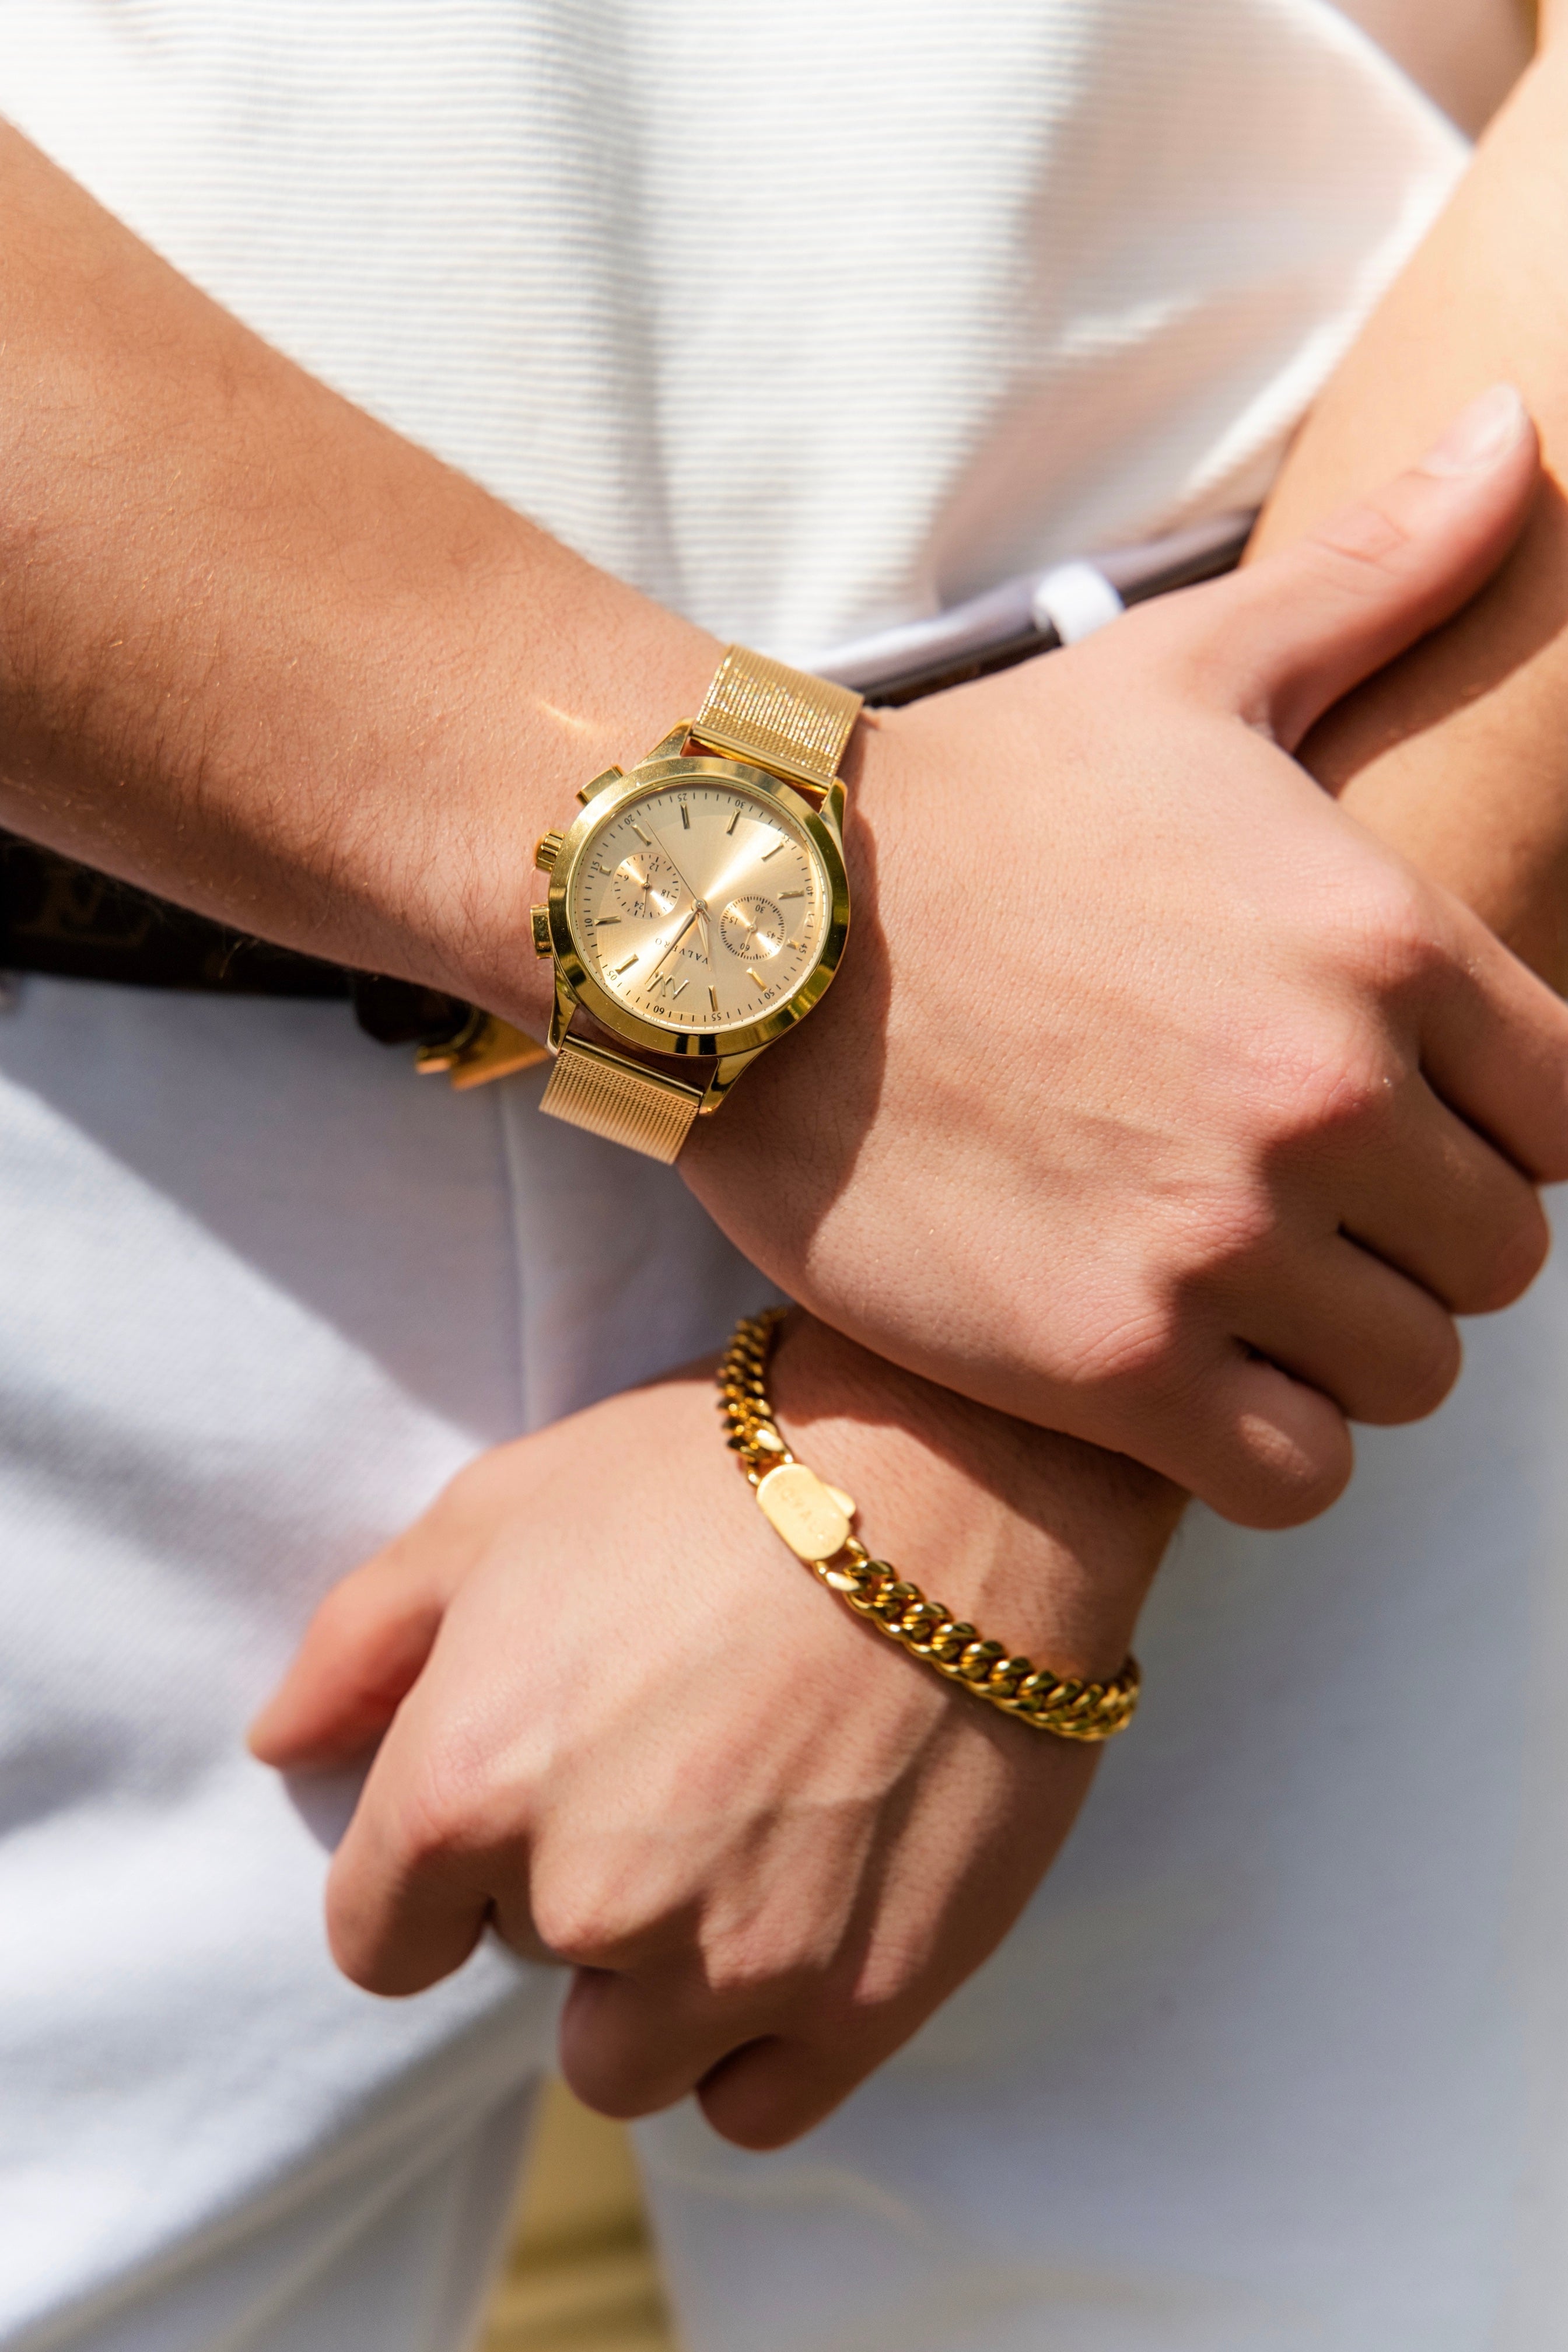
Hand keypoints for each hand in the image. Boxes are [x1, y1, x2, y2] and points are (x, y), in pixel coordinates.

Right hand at [6, 132, 1561, 1531]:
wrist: (745, 922)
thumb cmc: (975, 797)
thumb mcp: (1188, 667)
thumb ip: (1386, 575)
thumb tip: (1528, 424)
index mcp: (1383, 944)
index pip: (1566, 1118)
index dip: (1489, 1135)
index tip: (1389, 1125)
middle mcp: (1328, 1099)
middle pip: (1494, 1261)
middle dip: (1412, 1247)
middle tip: (1295, 1216)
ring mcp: (1218, 1240)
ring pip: (1407, 1376)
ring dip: (1339, 1351)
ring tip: (1235, 1295)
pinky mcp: (1108, 1359)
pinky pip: (1296, 1471)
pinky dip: (1263, 1444)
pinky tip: (1181, 1376)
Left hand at [248, 1318, 1179, 2148]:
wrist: (963, 1474)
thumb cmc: (717, 1473)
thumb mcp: (501, 1507)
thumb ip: (361, 1640)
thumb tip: (283, 1745)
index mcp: (469, 1782)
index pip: (378, 1938)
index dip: (432, 1877)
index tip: (507, 1813)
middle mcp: (586, 1897)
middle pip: (521, 1976)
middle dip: (566, 1891)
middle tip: (662, 1770)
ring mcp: (731, 1961)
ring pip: (629, 2061)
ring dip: (659, 1982)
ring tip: (734, 1845)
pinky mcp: (862, 1998)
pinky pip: (753, 2105)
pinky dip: (760, 2038)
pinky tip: (797, 1915)